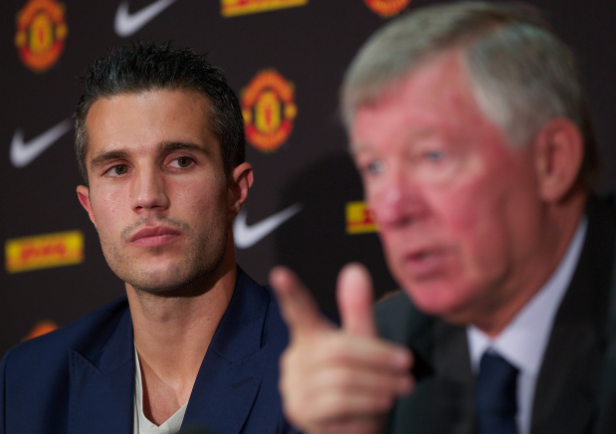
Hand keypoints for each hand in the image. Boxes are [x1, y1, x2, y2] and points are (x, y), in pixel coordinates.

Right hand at [270, 263, 413, 433]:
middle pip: (340, 351)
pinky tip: (378, 410)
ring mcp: (294, 386)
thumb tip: (355, 269)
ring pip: (343, 381)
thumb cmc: (357, 380)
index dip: (290, 293)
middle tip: (406, 367)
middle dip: (378, 359)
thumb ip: (359, 310)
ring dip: (379, 387)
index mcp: (310, 335)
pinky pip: (339, 407)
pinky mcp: (300, 412)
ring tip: (399, 389)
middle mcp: (296, 358)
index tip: (281, 274)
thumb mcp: (362, 344)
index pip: (298, 311)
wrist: (351, 425)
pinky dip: (365, 409)